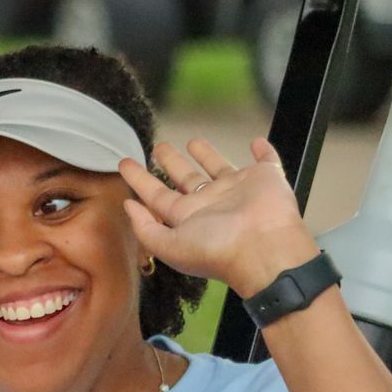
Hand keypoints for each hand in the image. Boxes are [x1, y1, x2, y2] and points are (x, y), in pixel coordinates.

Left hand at [119, 138, 320, 298]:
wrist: (265, 248)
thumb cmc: (217, 250)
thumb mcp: (169, 245)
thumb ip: (145, 227)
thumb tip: (128, 206)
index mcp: (188, 217)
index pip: (157, 195)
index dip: (139, 179)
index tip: (125, 163)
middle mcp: (212, 203)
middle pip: (186, 178)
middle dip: (171, 162)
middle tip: (158, 147)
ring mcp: (238, 190)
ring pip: (218, 167)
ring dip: (207, 154)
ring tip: (192, 141)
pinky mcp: (266, 178)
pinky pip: (266, 160)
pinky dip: (264, 151)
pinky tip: (257, 143)